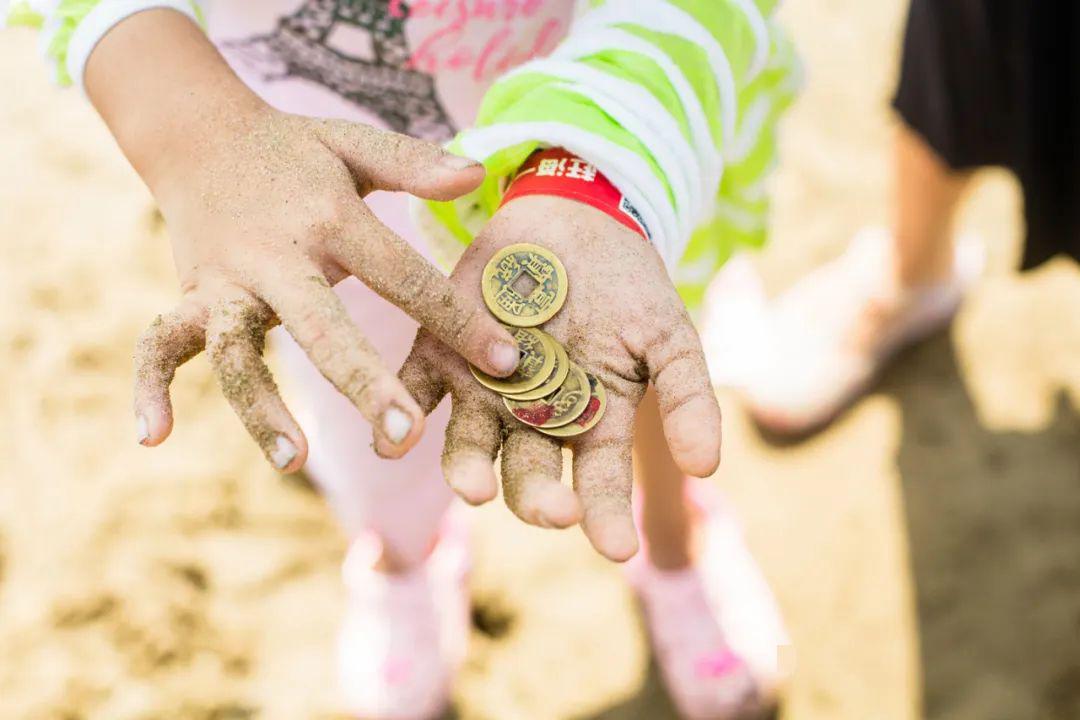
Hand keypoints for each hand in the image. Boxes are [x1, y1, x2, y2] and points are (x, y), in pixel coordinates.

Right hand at [84, 10, 517, 471]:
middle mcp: (276, 255)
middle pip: (321, 325)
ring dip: (259, 407)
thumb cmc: (295, 151)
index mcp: (330, 218)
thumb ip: (414, 164)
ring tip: (295, 462)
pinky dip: (148, 387)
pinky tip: (152, 437)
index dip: (457, 320)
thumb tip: (479, 175)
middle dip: (361, 383)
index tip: (507, 364)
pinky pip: (159, 344)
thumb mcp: (354, 145)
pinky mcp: (188, 296)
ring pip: (234, 350)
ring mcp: (226, 280)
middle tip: (404, 439)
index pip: (404, 275)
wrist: (199, 133)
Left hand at [398, 196, 721, 560]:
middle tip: (553, 511)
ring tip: (475, 489)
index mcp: (588, 423)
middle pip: (529, 474)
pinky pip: (412, 391)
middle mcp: (531, 419)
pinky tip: (392, 439)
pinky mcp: (438, 352)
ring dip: (469, 472)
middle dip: (539, 498)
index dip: (605, 515)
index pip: (597, 483)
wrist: (574, 218)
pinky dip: (397, 416)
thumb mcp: (668, 335)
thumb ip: (687, 397)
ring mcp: (482, 389)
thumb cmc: (628, 285)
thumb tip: (707, 466)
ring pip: (470, 446)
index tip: (617, 547)